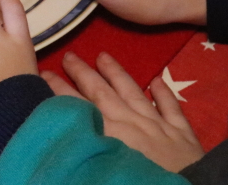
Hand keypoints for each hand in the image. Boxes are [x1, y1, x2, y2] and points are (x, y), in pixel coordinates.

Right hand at [42, 52, 203, 172]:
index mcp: (108, 132)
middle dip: (83, 72)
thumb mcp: (101, 169)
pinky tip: (156, 80)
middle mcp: (130, 122)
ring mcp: (158, 125)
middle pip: (103, 91)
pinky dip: (164, 93)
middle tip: (70, 54)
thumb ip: (84, 147)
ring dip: (117, 73)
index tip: (44, 72)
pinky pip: (172, 108)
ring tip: (103, 55)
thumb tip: (62, 135)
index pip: (78, 104)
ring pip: (134, 92)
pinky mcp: (183, 134)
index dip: (59, 88)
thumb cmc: (139, 182)